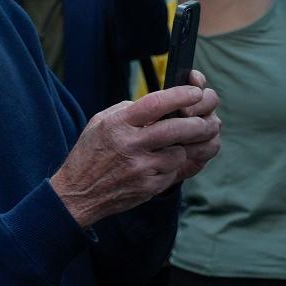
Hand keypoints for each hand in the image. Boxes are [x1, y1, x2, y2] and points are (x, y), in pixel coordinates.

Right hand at [51, 80, 222, 227]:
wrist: (77, 193)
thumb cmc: (91, 153)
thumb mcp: (101, 122)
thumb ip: (130, 110)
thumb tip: (163, 103)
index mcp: (118, 123)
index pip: (157, 103)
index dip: (181, 95)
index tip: (196, 91)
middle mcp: (130, 145)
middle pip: (177, 129)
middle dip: (198, 123)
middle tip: (207, 120)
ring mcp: (140, 168)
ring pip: (180, 153)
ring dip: (184, 149)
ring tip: (177, 146)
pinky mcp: (148, 187)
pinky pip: (173, 173)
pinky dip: (173, 167)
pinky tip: (163, 164)